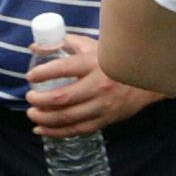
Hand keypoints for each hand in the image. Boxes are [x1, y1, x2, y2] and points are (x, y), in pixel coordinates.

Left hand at [24, 30, 159, 137]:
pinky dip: (56, 132)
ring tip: (33, 114)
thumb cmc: (114, 60)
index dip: (42, 74)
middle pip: (62, 97)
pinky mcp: (105, 120)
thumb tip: (35, 47)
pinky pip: (77, 130)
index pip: (62, 69)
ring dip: (44, 118)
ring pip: (67, 117)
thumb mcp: (92, 46)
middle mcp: (98, 86)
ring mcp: (102, 106)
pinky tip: (42, 129)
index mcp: (93, 63)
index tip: (31, 77)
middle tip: (29, 97)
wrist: (146, 79)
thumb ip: (64, 43)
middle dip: (39, 100)